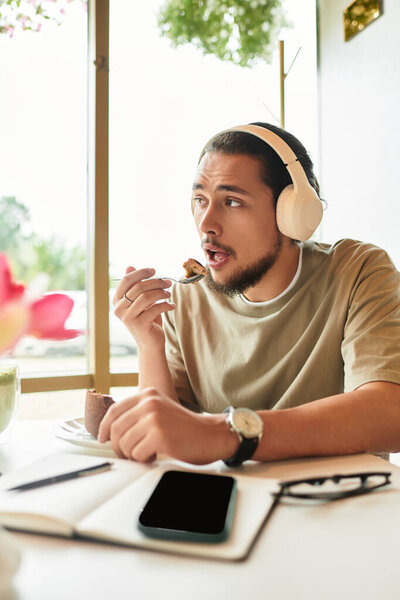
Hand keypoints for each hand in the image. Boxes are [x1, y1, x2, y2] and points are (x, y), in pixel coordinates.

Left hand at [97, 388, 237, 464]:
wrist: (212, 435)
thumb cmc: (186, 428)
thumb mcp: (160, 411)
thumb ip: (139, 414)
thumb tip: (111, 431)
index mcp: (148, 394)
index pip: (114, 410)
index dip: (104, 427)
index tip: (103, 439)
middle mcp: (149, 402)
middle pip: (116, 430)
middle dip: (119, 447)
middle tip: (130, 455)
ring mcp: (153, 417)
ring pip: (125, 444)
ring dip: (133, 455)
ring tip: (149, 453)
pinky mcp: (158, 434)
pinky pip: (137, 454)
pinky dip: (144, 459)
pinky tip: (157, 455)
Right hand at [113, 267, 174, 350]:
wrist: (150, 342)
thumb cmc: (147, 318)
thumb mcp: (141, 300)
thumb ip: (135, 285)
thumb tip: (129, 266)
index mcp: (117, 300)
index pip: (126, 280)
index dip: (141, 272)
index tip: (154, 271)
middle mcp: (119, 309)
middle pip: (138, 287)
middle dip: (156, 282)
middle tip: (168, 283)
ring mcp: (127, 317)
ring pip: (146, 297)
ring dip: (161, 293)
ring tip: (169, 294)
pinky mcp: (139, 325)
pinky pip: (154, 309)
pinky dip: (166, 305)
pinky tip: (171, 306)